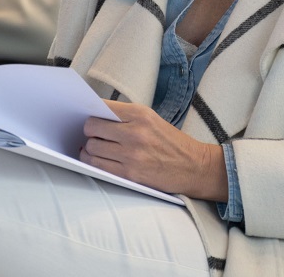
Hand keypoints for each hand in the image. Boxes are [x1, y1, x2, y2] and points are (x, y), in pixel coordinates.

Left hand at [81, 100, 227, 200]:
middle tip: (92, 134)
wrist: (195, 166)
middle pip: (92, 127)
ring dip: (89, 148)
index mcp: (140, 114)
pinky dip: (93, 163)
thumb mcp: (152, 119)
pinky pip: (98, 167)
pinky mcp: (130, 174)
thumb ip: (125, 117)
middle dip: (89, 131)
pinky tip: (96, 160)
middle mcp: (135, 132)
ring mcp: (131, 155)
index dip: (91, 112)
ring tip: (94, 148)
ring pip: (91, 148)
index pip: (102, 108)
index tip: (90, 116)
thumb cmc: (172, 142)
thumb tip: (95, 117)